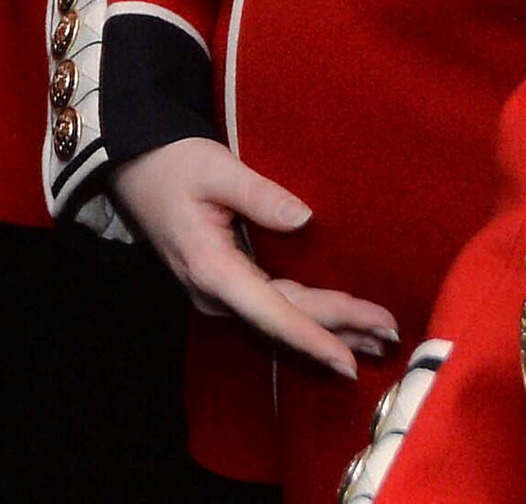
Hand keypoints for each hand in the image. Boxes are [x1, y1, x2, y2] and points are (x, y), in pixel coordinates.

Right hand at [106, 138, 399, 378]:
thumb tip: (306, 219)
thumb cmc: (174, 164)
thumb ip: (260, 195)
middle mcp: (215, 293)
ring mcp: (219, 294)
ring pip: (281, 321)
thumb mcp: (216, 168)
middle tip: (390, 334)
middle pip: (286, 320)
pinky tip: (339, 325)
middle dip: (339, 330)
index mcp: (212, 269)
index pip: (274, 312)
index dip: (314, 337)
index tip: (350, 360)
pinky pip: (273, 310)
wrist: (135, 168)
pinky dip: (309, 319)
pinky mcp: (226, 287)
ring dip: (329, 329)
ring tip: (378, 342)